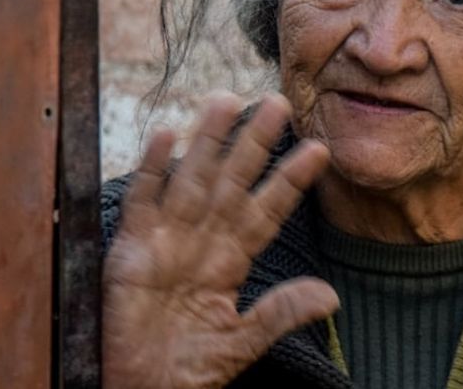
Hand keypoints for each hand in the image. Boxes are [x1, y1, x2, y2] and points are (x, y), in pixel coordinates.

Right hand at [103, 93, 338, 388]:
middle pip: (233, 181)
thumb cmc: (187, 369)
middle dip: (255, 143)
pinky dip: (154, 169)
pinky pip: (145, 201)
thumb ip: (280, 313)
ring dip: (209, 140)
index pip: (268, 210)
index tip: (319, 150)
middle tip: (279, 102)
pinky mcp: (130, 248)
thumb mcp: (241, 343)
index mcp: (232, 260)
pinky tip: (169, 135)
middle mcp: (203, 240)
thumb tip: (332, 296)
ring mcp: (167, 238)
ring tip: (228, 100)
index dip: (291, 180)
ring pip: (193, 178)